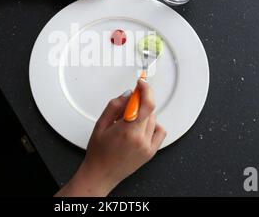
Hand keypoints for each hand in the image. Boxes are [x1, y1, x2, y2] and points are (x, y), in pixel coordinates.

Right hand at [56, 79, 166, 196]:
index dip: (146, 89)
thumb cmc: (99, 153)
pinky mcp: (151, 152)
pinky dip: (153, 125)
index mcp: (127, 131)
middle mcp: (141, 139)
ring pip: (154, 119)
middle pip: (149, 110)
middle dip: (139, 102)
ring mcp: (148, 146)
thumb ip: (115, 106)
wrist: (101, 174)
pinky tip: (141, 127)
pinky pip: (160, 131)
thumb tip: (128, 94)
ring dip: (144, 114)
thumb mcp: (100, 124)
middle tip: (127, 106)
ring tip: (129, 122)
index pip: (146, 104)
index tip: (141, 83)